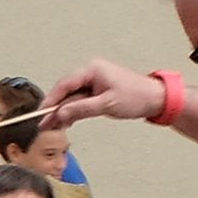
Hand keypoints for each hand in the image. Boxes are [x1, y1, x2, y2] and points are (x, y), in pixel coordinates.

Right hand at [37, 54, 165, 140]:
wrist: (156, 99)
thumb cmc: (136, 97)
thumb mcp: (106, 104)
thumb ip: (81, 109)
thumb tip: (60, 114)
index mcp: (92, 70)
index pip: (64, 85)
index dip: (51, 100)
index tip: (41, 113)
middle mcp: (91, 73)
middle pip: (66, 91)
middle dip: (55, 109)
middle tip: (44, 124)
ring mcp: (95, 81)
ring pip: (72, 97)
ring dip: (63, 111)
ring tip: (53, 126)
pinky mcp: (98, 90)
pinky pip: (80, 99)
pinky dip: (73, 110)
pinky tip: (66, 121)